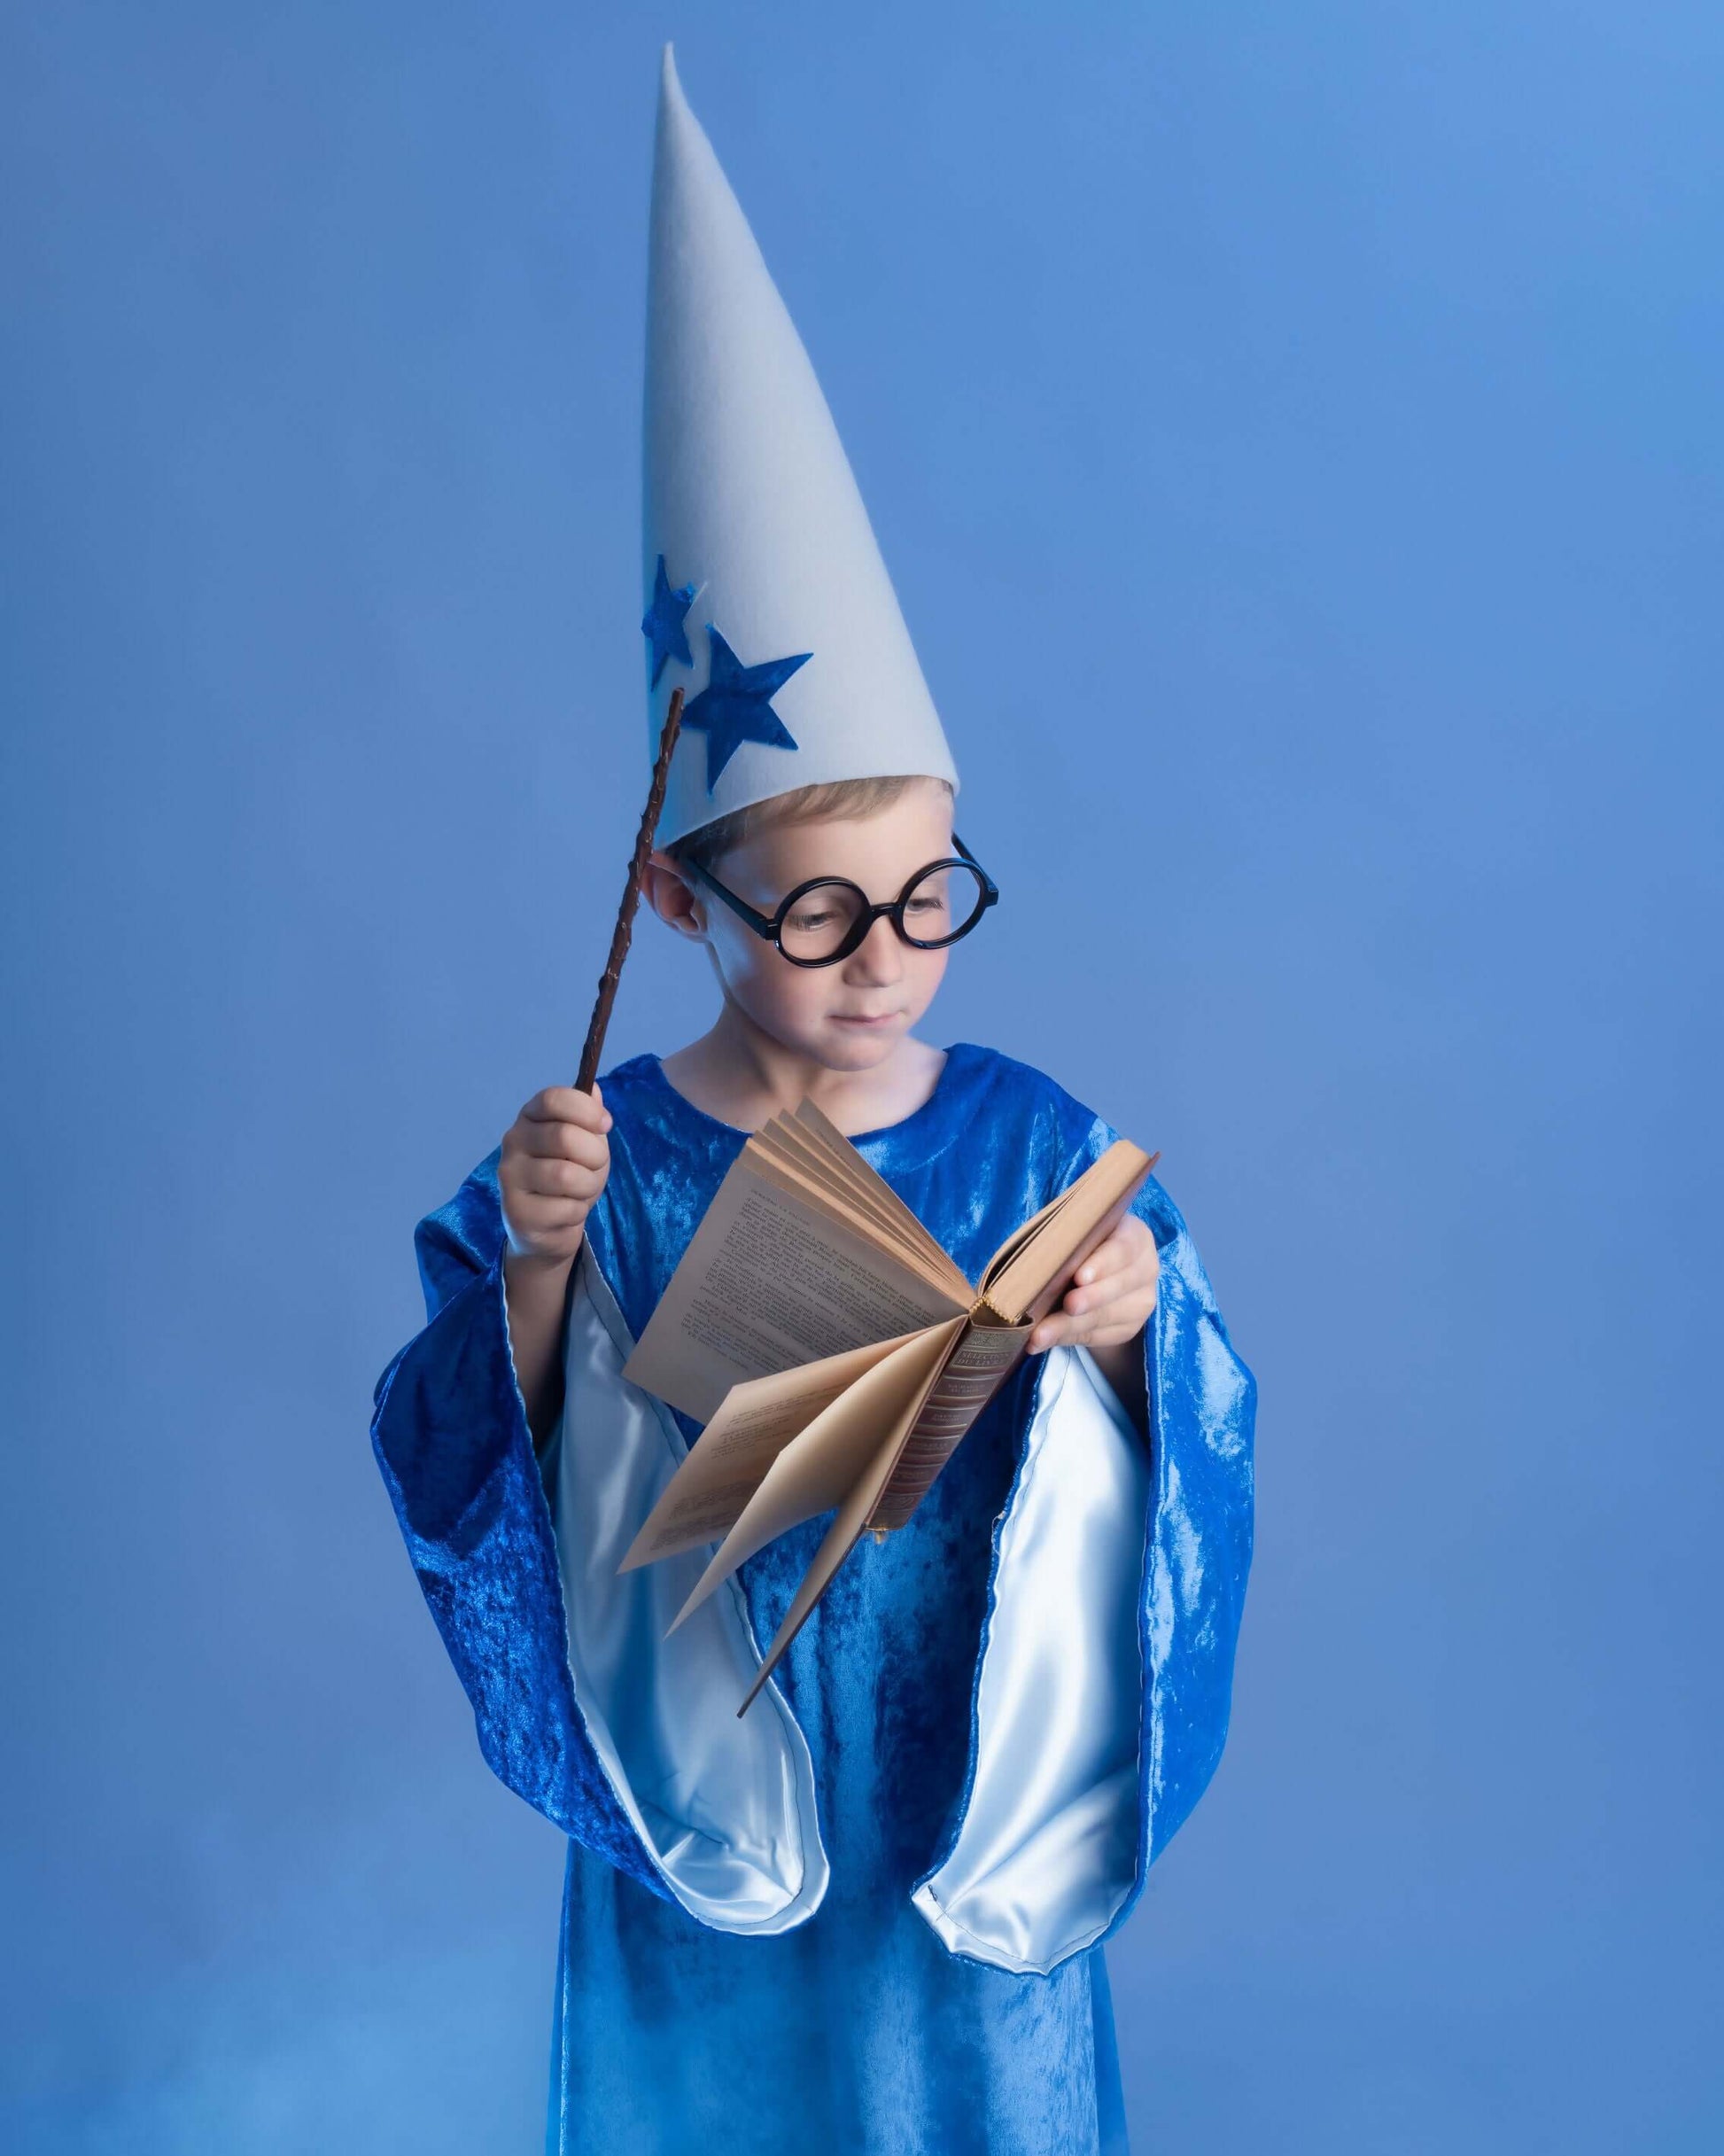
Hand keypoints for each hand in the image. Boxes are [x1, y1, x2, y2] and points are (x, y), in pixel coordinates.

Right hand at [499, 1085, 611, 1269]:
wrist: (549, 1226)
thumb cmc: (570, 1174)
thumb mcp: (586, 1141)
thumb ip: (588, 1115)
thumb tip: (594, 1089)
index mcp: (530, 1116)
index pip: (553, 1098)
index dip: (586, 1110)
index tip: (605, 1124)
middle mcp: (512, 1142)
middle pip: (564, 1137)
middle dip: (595, 1155)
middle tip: (594, 1166)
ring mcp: (510, 1177)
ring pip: (566, 1176)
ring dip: (588, 1185)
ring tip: (581, 1190)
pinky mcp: (516, 1211)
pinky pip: (565, 1209)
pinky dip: (578, 1211)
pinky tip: (566, 1211)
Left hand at [1028, 1214, 1157, 1356]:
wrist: (1100, 1269)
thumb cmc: (1081, 1242)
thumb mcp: (1079, 1233)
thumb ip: (1066, 1242)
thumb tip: (1037, 1261)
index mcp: (1134, 1236)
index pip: (1122, 1249)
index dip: (1102, 1263)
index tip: (1079, 1277)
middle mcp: (1145, 1269)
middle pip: (1118, 1286)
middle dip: (1089, 1299)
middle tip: (1066, 1306)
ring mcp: (1141, 1301)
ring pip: (1105, 1317)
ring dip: (1069, 1327)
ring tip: (1039, 1335)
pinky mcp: (1129, 1327)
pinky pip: (1098, 1336)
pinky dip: (1067, 1338)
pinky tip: (1044, 1341)